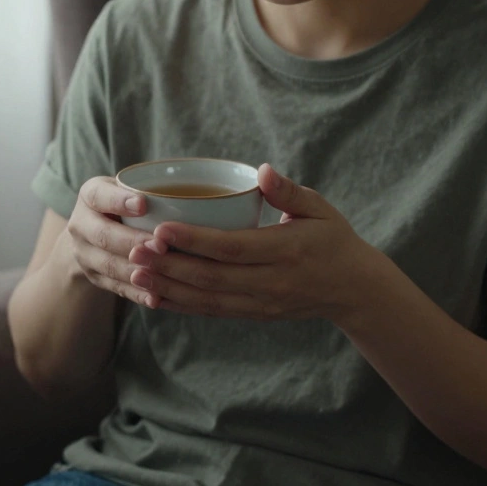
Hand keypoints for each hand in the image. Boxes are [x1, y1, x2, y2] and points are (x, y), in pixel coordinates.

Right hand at [64, 176, 169, 309]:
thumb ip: (148, 188)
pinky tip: (155, 297)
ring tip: (162, 273)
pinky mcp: (94, 277)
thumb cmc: (124, 203)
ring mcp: (84, 254)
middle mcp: (80, 224)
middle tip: (161, 246)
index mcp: (89, 195)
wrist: (93, 231)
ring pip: (109, 265)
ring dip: (136, 271)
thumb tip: (191, 195)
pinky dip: (137, 293)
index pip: (100, 196)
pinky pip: (116, 287)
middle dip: (133, 242)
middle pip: (103, 235)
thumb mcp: (128, 188)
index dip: (119, 201)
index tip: (143, 204)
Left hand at [126, 164, 381, 322]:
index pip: (232, 247)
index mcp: (286, 251)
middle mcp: (271, 282)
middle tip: (134, 250)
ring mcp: (261, 303)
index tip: (161, 229)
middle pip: (211, 277)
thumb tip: (263, 171)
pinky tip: (154, 295)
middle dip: (169, 265)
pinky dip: (181, 305)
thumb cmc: (333, 239)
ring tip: (135, 272)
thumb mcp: (320, 208)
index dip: (194, 240)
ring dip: (168, 287)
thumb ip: (288, 191)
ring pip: (206, 299)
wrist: (353, 289)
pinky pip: (212, 312)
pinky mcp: (254, 314)